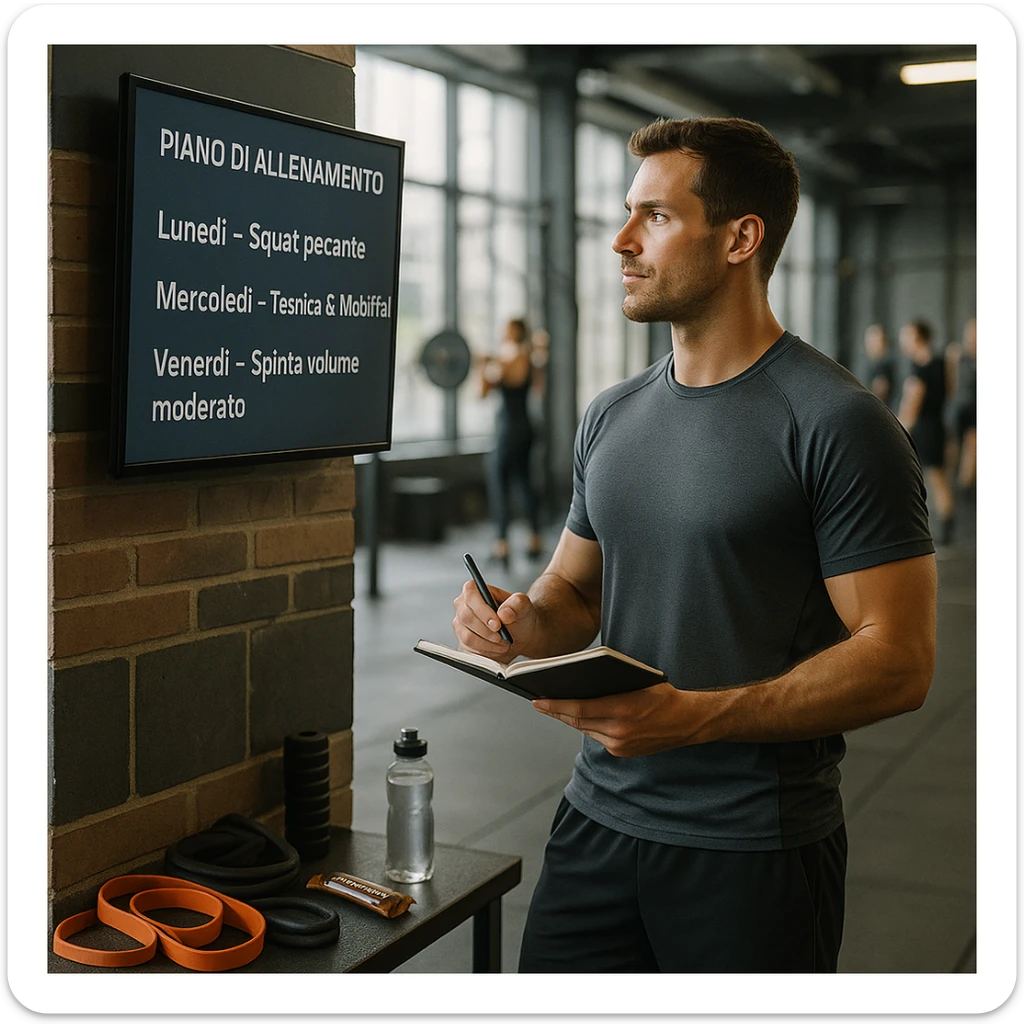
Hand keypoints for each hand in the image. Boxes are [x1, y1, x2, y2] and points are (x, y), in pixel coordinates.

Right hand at [453, 581, 537, 663]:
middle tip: (502, 636)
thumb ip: (516, 604)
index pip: (470, 594)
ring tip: (504, 642)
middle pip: (466, 617)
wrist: (519, 633)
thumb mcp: (523, 605)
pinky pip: (470, 648)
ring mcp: (461, 623)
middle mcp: (463, 605)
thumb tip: (503, 613)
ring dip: (488, 643)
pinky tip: (497, 647)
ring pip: (467, 636)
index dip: (482, 610)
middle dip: (487, 630)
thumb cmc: (517, 615)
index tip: (497, 624)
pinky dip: (487, 650)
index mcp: (475, 589)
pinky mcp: (462, 640)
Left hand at [532, 683, 702, 756]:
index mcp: (623, 710)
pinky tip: (577, 716)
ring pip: (585, 730)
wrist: (688, 721)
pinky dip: (586, 726)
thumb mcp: (638, 681)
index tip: (537, 699)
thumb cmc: (664, 695)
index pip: (579, 708)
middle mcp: (619, 731)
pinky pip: (597, 737)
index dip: (555, 705)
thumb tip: (580, 680)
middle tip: (538, 702)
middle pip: (577, 721)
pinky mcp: (622, 752)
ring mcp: (620, 745)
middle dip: (555, 711)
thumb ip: (611, 684)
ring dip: (568, 719)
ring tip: (552, 707)